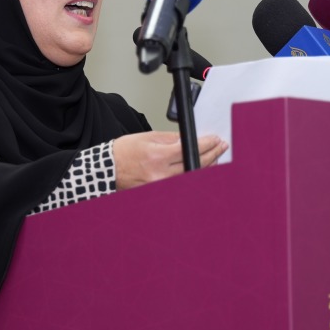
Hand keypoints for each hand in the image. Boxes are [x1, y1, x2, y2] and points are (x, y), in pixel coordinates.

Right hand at [112, 131, 227, 190]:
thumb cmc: (123, 152)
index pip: (189, 148)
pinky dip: (192, 173)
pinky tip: (200, 168)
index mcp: (157, 157)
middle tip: (220, 146)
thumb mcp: (148, 137)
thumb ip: (172, 138)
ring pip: (191, 175)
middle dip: (211, 154)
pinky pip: (182, 182)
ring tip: (215, 157)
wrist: (108, 169)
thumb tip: (190, 138)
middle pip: (194, 163)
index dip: (206, 144)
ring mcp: (160, 186)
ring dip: (206, 165)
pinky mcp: (159, 191)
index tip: (214, 139)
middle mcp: (160, 174)